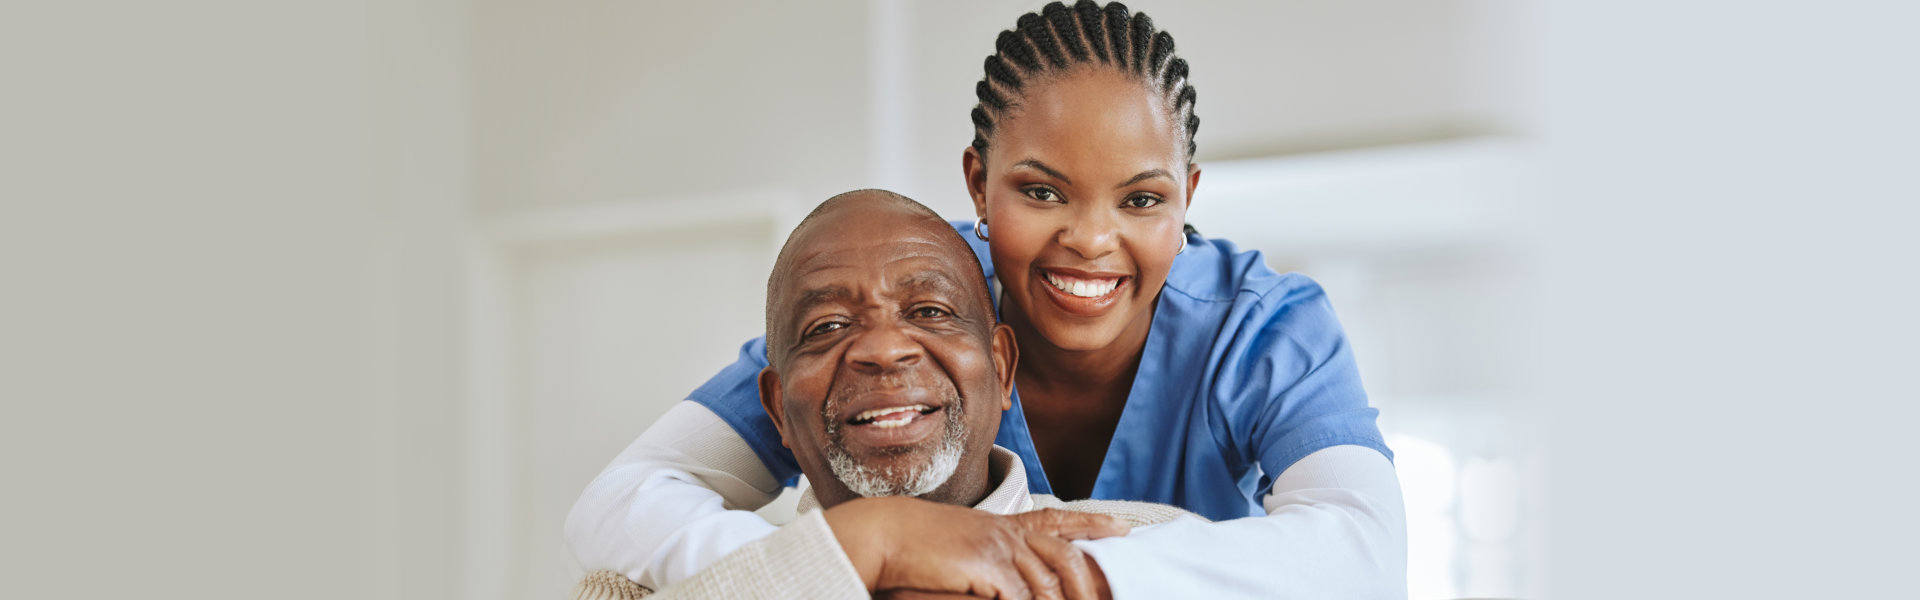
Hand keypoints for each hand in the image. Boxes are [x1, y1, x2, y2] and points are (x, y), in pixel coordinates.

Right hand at [824, 497, 1126, 599]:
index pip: (1055, 520)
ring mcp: (998, 547)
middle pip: (1066, 556)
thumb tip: (1008, 586)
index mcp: (1000, 525)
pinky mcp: (988, 565)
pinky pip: (1023, 596)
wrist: (881, 534)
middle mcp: (1006, 532)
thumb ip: (988, 566)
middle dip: (1090, 584)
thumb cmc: (911, 547)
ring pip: (1049, 584)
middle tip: (1107, 599)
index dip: (1091, 525)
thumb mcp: (959, 549)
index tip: (1122, 527)